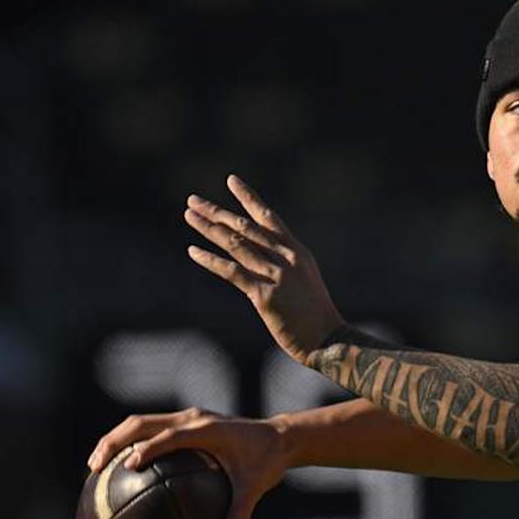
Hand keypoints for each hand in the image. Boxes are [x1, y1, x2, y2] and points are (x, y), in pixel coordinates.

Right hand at [87, 408, 290, 518]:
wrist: (280, 437)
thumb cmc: (267, 461)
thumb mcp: (254, 488)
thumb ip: (238, 515)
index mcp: (206, 429)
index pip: (169, 436)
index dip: (148, 449)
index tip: (128, 467)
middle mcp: (194, 418)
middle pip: (144, 422)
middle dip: (115, 440)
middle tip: (94, 466)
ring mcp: (189, 417)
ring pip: (142, 421)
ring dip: (116, 438)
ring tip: (95, 464)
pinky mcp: (188, 421)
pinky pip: (152, 427)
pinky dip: (131, 441)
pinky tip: (118, 464)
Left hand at [185, 174, 342, 364]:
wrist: (329, 338)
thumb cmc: (316, 314)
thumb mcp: (304, 280)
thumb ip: (284, 265)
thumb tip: (260, 258)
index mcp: (297, 251)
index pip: (268, 217)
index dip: (248, 198)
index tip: (231, 180)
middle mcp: (286, 257)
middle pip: (246, 226)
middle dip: (217, 212)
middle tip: (193, 200)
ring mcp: (276, 275)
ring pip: (236, 244)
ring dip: (210, 228)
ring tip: (189, 216)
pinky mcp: (265, 295)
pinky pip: (232, 273)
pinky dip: (210, 260)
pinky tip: (193, 251)